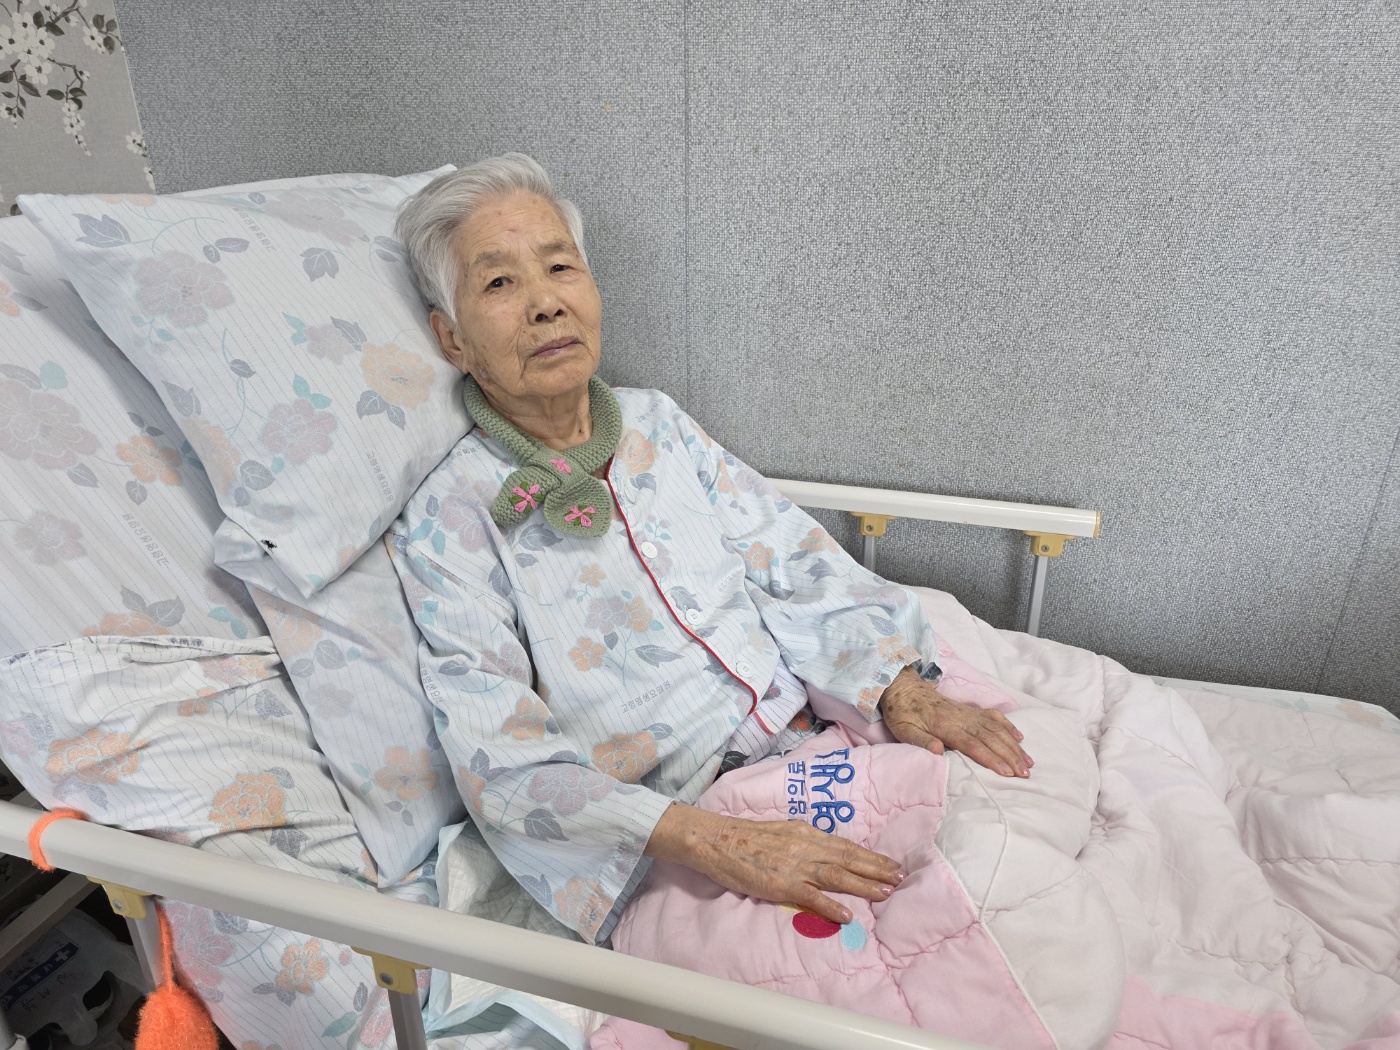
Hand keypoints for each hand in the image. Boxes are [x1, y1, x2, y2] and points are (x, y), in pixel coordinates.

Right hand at [644, 803, 904, 923]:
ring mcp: (793, 865)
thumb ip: (803, 842)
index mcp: (805, 832)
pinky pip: (809, 896)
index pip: (845, 845)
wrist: (715, 840)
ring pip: (836, 875)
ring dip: (863, 884)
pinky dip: (830, 905)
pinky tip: (847, 914)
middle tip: (901, 878)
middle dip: (876, 869)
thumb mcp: (780, 831)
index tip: (891, 864)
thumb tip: (825, 854)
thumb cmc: (743, 837)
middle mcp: (804, 846)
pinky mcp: (779, 883)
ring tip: (886, 892)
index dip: (870, 856)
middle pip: (847, 858)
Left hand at [880, 666, 1031, 777]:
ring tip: (1027, 762)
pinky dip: (1008, 726)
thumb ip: (920, 741)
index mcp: (944, 725)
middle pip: (990, 738)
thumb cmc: (901, 713)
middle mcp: (960, 718)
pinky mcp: (969, 709)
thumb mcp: (903, 730)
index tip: (1006, 772)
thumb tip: (938, 752)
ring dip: (1013, 745)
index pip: (972, 745)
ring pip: (996, 728)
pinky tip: (1019, 737)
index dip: (990, 759)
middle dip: (1009, 756)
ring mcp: (967, 712)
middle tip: (1025, 773)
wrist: (903, 688)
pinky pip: (993, 716)